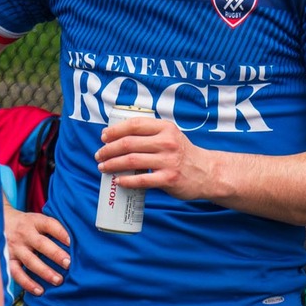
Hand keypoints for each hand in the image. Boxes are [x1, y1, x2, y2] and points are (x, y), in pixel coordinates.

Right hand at [3, 201, 70, 296]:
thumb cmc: (25, 224)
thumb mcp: (37, 220)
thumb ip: (52, 228)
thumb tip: (76, 242)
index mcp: (34, 221)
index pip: (49, 224)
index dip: (61, 232)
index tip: (71, 241)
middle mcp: (24, 234)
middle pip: (41, 244)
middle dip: (55, 254)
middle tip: (68, 264)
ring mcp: (15, 248)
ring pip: (30, 261)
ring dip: (45, 271)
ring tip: (58, 280)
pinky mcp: (8, 260)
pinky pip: (17, 273)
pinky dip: (27, 283)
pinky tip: (39, 291)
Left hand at [97, 115, 219, 202]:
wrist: (206, 172)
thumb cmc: (182, 154)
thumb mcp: (171, 136)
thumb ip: (150, 133)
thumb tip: (118, 137)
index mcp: (165, 128)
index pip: (134, 124)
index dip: (115, 130)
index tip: (103, 137)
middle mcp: (167, 142)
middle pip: (128, 143)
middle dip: (109, 149)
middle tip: (99, 155)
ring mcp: (168, 161)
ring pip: (131, 160)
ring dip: (112, 164)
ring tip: (103, 167)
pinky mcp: (168, 179)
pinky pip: (141, 180)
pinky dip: (126, 180)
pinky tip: (117, 181)